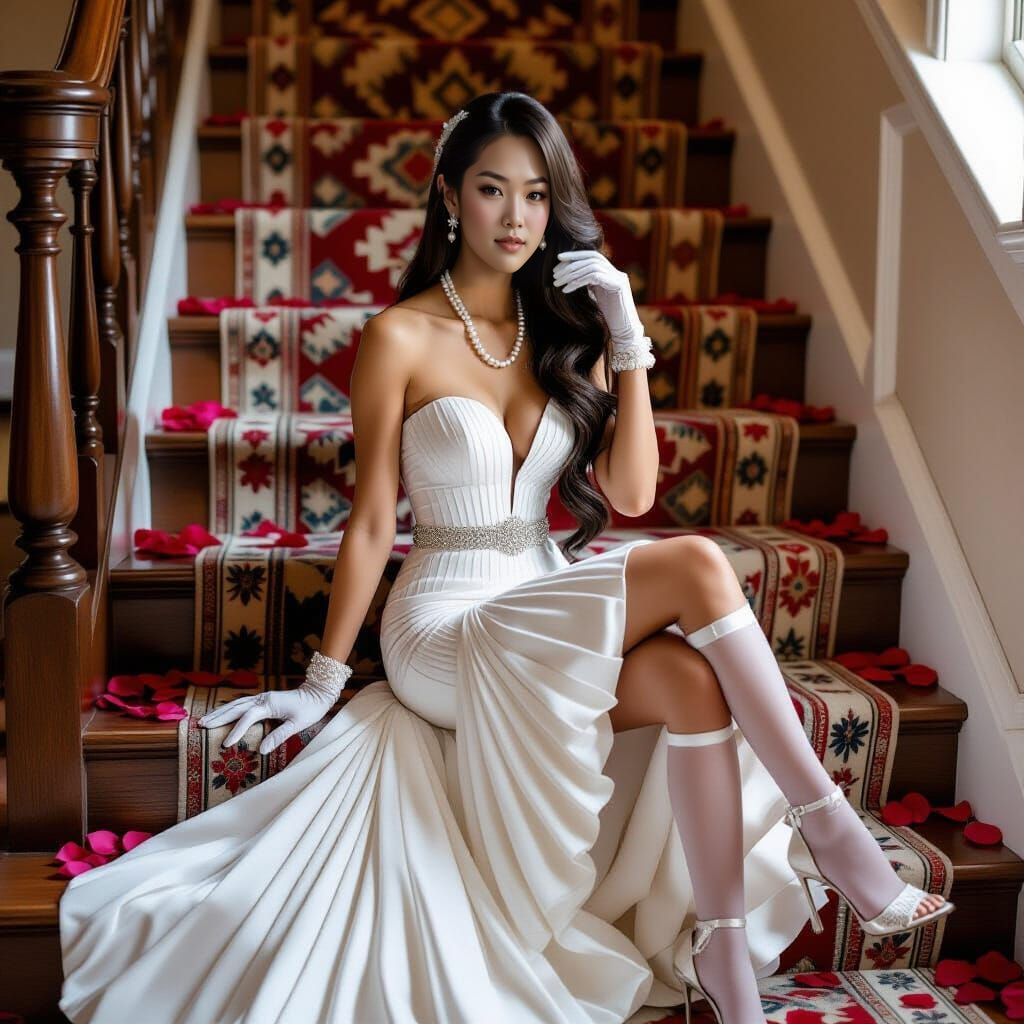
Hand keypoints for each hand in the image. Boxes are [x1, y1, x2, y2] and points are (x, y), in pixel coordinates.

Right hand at [197, 684, 334, 755]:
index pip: (248, 717)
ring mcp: (262, 698)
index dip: (236, 730)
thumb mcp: (298, 724)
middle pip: (235, 707)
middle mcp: (263, 698)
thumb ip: (279, 736)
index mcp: (270, 703)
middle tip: (201, 726)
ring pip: (236, 704)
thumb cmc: (310, 709)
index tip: (226, 743)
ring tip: (204, 720)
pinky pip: (242, 705)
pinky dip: (229, 710)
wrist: (317, 693)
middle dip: (218, 717)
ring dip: (220, 712)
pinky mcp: (263, 700)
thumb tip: (262, 750)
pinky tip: (220, 715)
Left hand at [552, 249, 644, 348]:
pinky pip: (594, 277)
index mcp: (611, 273)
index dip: (575, 255)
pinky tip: (566, 289)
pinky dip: (578, 281)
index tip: (558, 258)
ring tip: (557, 282)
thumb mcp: (595, 295)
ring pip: (591, 267)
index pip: (592, 256)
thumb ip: (587, 283)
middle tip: (554, 273)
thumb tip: (569, 274)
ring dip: (572, 273)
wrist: (624, 331)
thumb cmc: (608, 317)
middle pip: (591, 258)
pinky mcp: (618, 286)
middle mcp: (616, 273)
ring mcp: (619, 278)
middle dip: (571, 263)